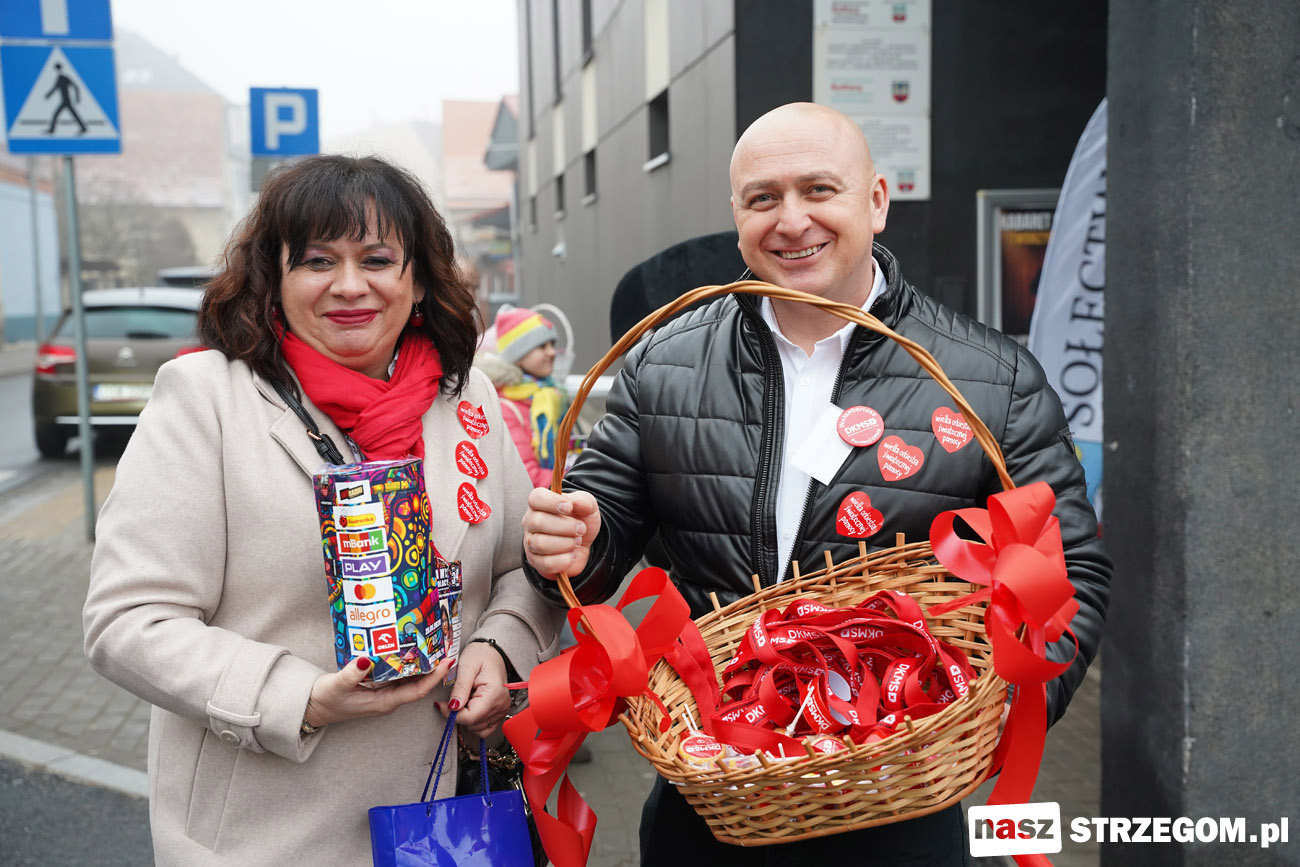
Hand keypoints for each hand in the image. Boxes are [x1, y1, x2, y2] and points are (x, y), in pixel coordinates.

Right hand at [304, 656, 450, 727]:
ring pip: (409, 680)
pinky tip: (409, 650)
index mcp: (383, 702)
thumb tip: (366, 659)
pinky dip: (407, 664)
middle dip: (433, 669)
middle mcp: (388, 699)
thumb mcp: (336, 686)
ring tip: (433, 645)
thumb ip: (351, 674)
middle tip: (444, 648)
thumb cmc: (325, 699)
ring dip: (422, 665)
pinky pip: (398, 676)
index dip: (433, 678)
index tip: (446, 663)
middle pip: (418, 685)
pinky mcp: (377, 687)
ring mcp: (383, 693)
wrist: (312, 708)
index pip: (416, 691)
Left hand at [442, 641, 510, 738]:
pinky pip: (485, 727)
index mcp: (494, 694)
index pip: (470, 717)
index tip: (441, 705)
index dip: (452, 714)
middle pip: (473, 724)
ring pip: (478, 729)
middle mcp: (501, 704)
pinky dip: (475, 721)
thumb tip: (453, 707)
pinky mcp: (500, 712)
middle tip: (454, 697)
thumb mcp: (466, 667)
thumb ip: (460, 688)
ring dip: (466, 718)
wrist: (492, 652)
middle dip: (458, 714)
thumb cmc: (480, 655)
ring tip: (465, 699)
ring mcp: (502, 709)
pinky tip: (471, 707)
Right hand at [522, 488, 600, 577]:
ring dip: (566, 543)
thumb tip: (572, 502)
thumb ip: (583, 501)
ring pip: (541, 544)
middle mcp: (530, 522)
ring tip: (577, 542)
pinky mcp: (536, 562)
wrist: (583, 544)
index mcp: (539, 504)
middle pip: (538, 522)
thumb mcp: (588, 507)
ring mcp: (531, 543)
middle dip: (565, 527)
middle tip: (581, 529)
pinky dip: (564, 560)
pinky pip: (546, 563)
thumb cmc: (580, 520)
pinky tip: (572, 555)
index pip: (536, 498)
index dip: (551, 502)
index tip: (569, 508)